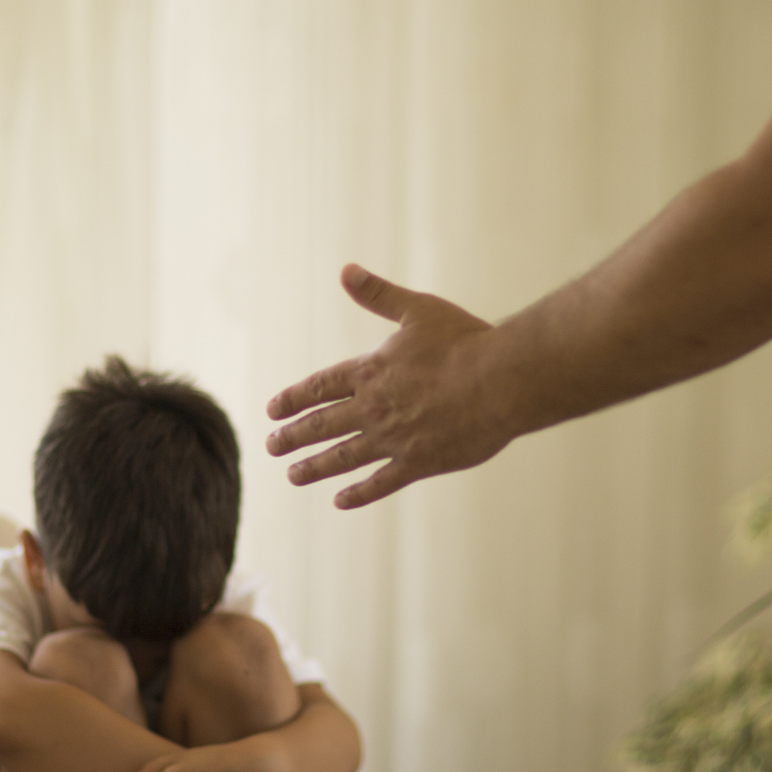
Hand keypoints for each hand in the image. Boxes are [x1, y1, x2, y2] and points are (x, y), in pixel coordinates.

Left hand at [265, 264, 513, 508]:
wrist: (501, 381)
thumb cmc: (465, 342)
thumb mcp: (417, 310)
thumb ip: (378, 295)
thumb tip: (345, 271)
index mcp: (371, 371)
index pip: (320, 388)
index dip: (293, 399)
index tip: (272, 411)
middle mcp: (373, 408)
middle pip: (322, 425)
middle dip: (293, 436)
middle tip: (270, 446)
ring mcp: (393, 439)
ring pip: (343, 457)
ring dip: (314, 467)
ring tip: (292, 476)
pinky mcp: (418, 463)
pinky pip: (380, 483)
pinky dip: (358, 493)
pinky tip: (340, 501)